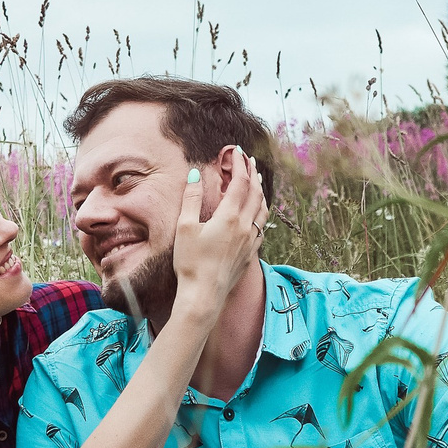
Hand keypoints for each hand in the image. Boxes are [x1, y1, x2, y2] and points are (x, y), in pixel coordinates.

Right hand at [170, 145, 266, 318]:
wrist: (204, 295)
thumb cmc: (190, 263)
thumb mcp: (185, 227)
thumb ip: (191, 199)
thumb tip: (193, 174)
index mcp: (229, 217)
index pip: (240, 182)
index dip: (240, 164)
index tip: (238, 152)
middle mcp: (245, 226)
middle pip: (255, 193)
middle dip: (252, 173)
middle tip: (249, 161)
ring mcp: (250, 241)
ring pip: (262, 209)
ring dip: (260, 192)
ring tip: (257, 182)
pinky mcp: (250, 254)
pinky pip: (262, 226)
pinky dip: (261, 212)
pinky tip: (257, 213)